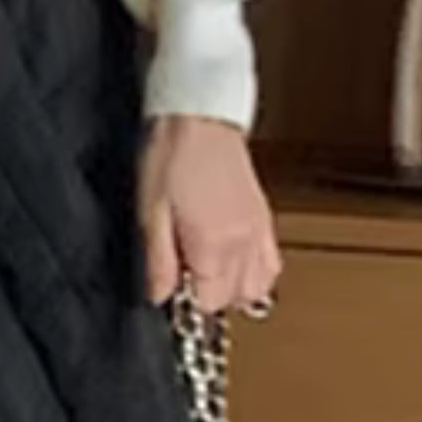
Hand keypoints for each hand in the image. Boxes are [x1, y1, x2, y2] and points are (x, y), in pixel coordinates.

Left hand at [139, 116, 281, 313]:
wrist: (199, 117)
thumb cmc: (172, 157)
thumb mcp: (150, 214)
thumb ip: (158, 263)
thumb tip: (160, 297)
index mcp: (214, 245)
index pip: (210, 304)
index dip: (187, 302)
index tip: (173, 287)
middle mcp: (243, 242)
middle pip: (235, 300)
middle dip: (209, 297)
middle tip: (186, 277)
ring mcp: (258, 230)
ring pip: (258, 287)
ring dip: (233, 289)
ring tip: (207, 272)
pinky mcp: (263, 218)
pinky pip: (271, 263)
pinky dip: (254, 273)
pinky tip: (231, 262)